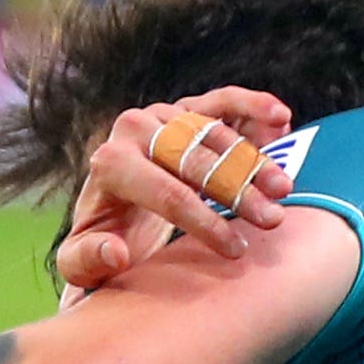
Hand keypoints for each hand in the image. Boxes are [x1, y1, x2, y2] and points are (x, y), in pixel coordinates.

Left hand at [53, 88, 294, 293]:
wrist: (107, 213)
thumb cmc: (100, 242)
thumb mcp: (81, 262)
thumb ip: (89, 259)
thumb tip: (117, 252)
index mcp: (110, 163)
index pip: (167, 193)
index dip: (204, 222)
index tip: (235, 250)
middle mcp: (133, 129)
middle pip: (197, 161)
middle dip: (238, 192)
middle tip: (272, 220)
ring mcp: (161, 115)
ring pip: (216, 134)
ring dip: (254, 161)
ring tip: (283, 189)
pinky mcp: (184, 109)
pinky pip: (221, 101)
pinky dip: (252, 106)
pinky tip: (281, 118)